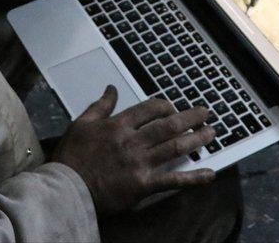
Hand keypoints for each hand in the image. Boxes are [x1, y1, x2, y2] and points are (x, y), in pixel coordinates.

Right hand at [49, 85, 215, 216]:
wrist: (67, 188)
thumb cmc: (71, 157)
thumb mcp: (81, 124)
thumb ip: (100, 106)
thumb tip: (111, 89)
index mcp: (118, 125)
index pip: (149, 109)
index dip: (165, 106)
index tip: (174, 106)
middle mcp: (132, 141)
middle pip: (168, 125)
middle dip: (190, 118)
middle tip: (205, 113)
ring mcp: (140, 163)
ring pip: (175, 147)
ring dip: (196, 140)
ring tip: (211, 133)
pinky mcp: (143, 185)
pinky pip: (173, 180)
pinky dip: (193, 178)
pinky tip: (209, 174)